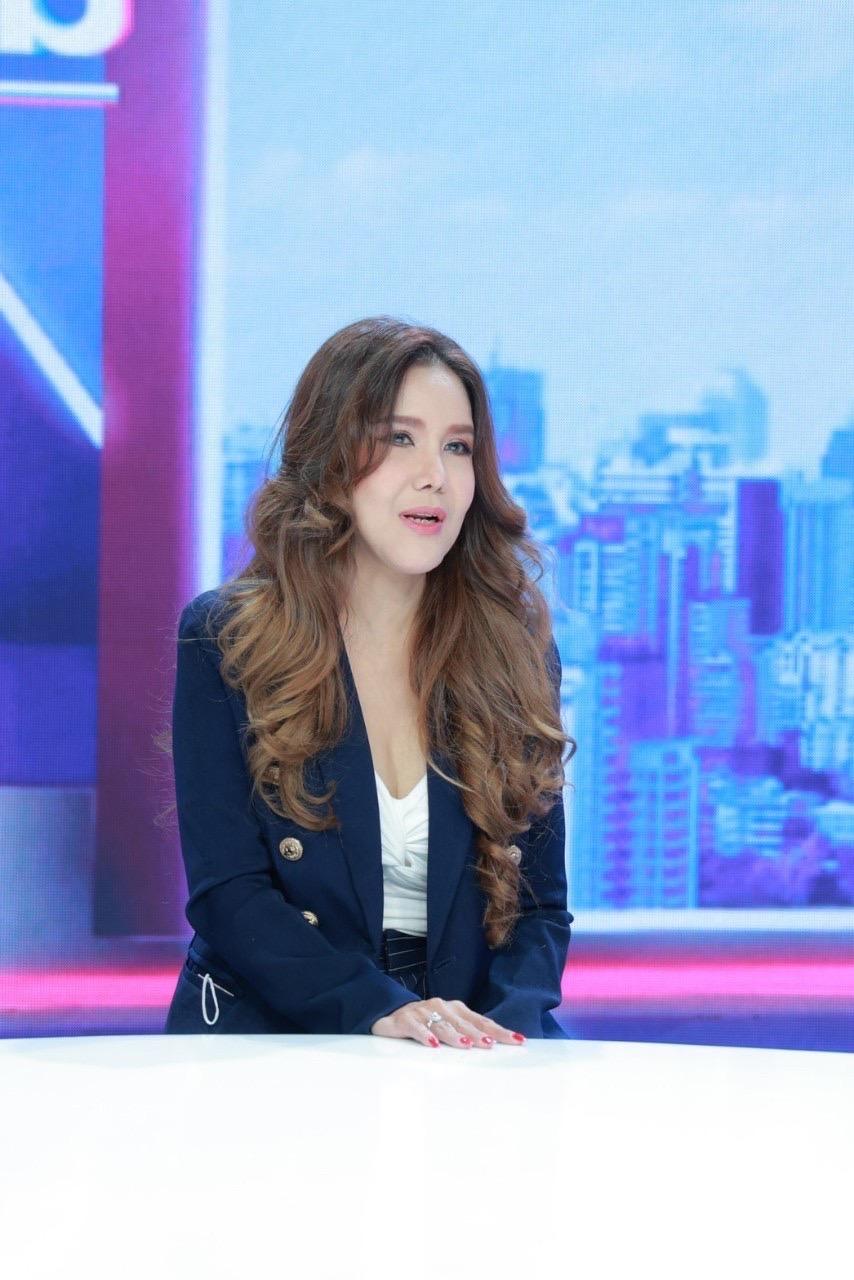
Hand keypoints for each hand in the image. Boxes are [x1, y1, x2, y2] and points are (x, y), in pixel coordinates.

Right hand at [370, 998, 525, 1049]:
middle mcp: (443, 1007)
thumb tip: (496, 1045)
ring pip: (443, 1025)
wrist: (390, 1012)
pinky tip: (433, 1044)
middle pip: (465, 1024)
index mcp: (457, 1009)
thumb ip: (468, 1032)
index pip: (483, 1021)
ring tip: (466, 1045)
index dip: (500, 1031)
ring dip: (455, 1035)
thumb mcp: (448, 1026)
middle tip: (492, 1045)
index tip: (518, 1041)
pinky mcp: (406, 1020)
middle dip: (480, 1034)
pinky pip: (417, 1028)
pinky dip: (425, 1035)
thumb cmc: (425, 1022)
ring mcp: (424, 1012)